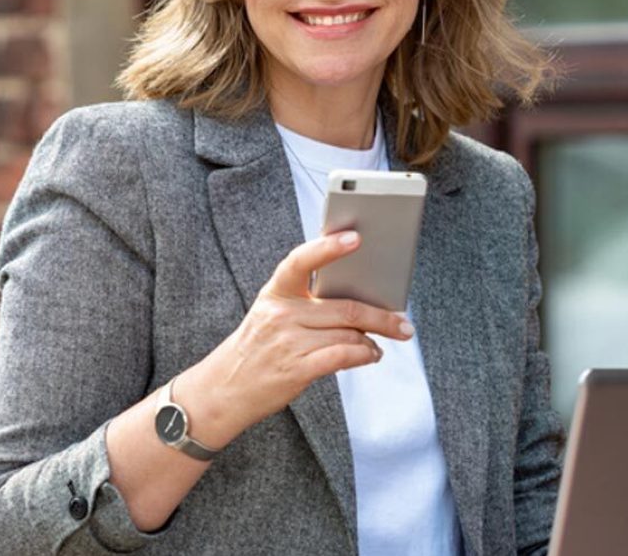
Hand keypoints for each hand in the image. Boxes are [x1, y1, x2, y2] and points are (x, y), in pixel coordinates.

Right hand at [181, 231, 413, 445]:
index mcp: (275, 292)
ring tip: (377, 346)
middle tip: (403, 323)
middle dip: (382, 317)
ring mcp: (289, 341)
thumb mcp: (271, 315)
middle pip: (345, 307)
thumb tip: (356, 302)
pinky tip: (369, 356)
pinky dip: (364, 356)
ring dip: (371, 342)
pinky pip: (343, 356)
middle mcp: (281, 313)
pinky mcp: (297, 368)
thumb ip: (305, 304)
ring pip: (349, 334)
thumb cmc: (257, 349)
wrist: (224, 390)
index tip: (356, 238)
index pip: (300, 260)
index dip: (329, 247)